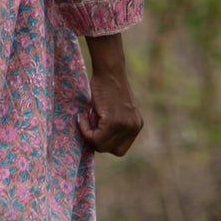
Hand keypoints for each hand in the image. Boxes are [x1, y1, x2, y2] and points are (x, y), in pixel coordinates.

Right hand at [77, 34, 142, 157]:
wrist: (108, 71)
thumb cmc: (106, 86)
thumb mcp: (115, 111)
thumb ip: (113, 128)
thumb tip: (97, 144)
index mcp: (136, 126)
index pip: (119, 149)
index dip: (104, 141)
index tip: (95, 126)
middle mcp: (134, 127)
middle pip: (110, 150)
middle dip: (96, 138)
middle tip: (90, 120)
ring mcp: (125, 126)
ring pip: (101, 146)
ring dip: (89, 133)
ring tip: (88, 115)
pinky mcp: (114, 122)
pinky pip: (95, 137)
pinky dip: (85, 129)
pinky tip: (84, 114)